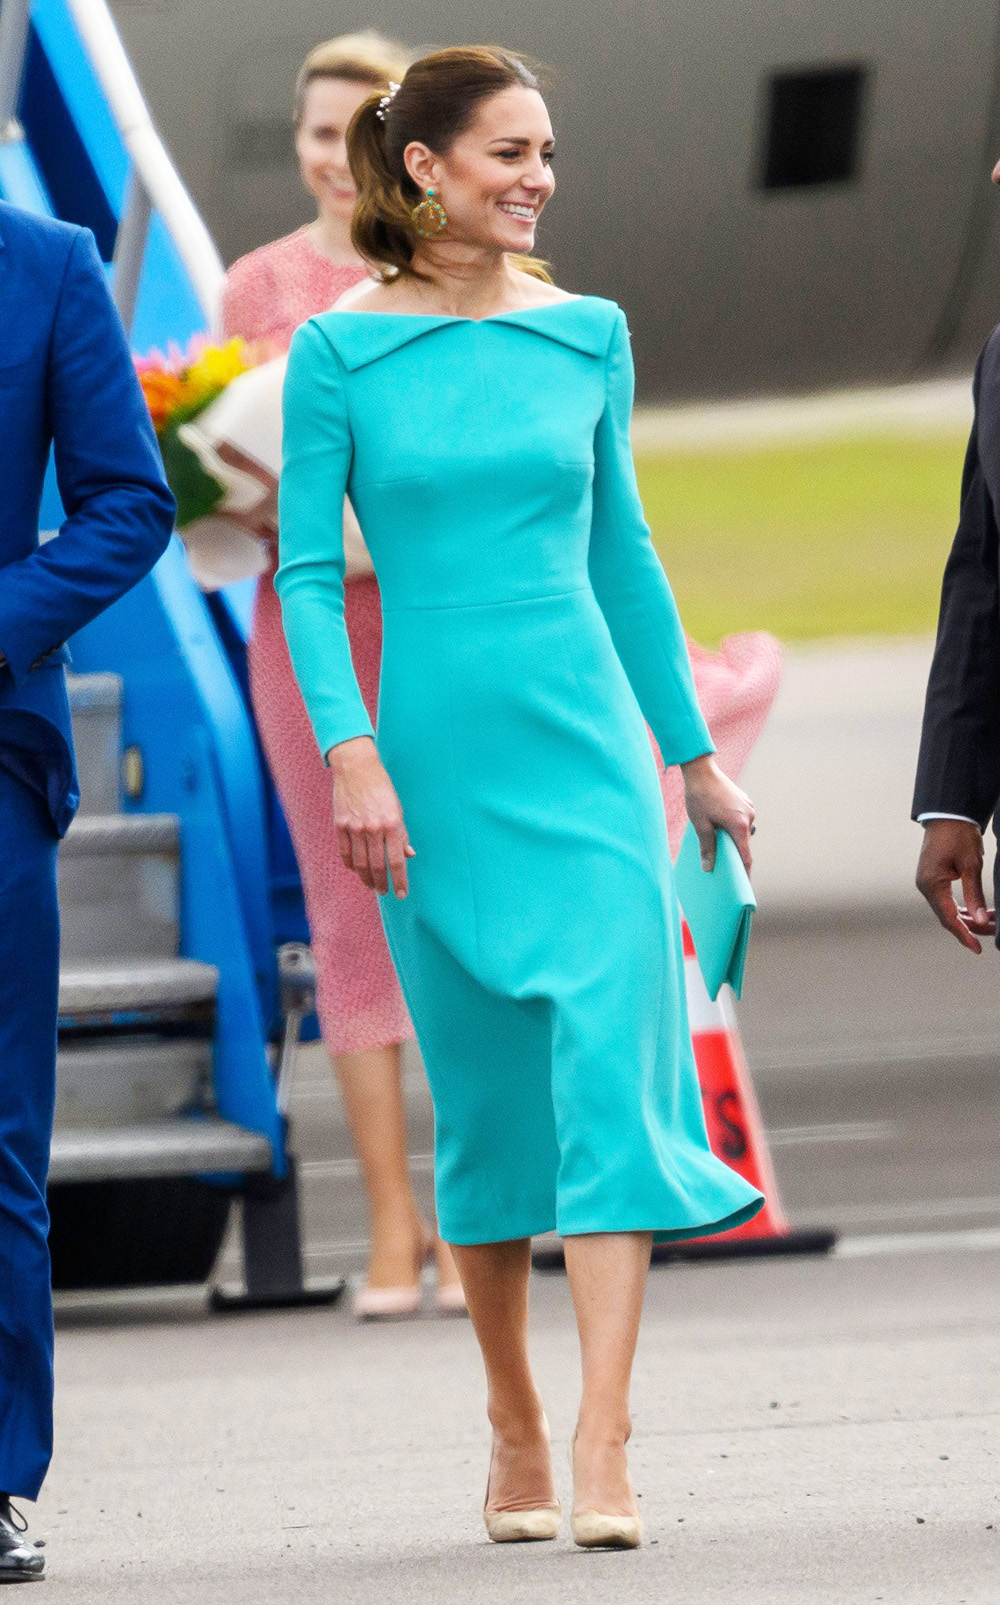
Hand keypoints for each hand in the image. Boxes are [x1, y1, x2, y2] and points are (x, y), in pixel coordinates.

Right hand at [326, 736, 414, 897]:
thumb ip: (402, 834)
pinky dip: (351, 865)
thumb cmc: (382, 788)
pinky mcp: (340, 825)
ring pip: (360, 863)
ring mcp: (354, 827)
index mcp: (392, 824)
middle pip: (377, 866)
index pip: (396, 861)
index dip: (400, 881)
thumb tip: (409, 855)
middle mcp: (373, 828)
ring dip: (366, 878)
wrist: (356, 768)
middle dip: (382, 884)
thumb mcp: (398, 809)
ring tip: (372, 886)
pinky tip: (356, 870)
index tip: (402, 894)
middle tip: (384, 892)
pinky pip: (345, 853)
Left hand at [681, 753, 754, 873]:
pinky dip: (732, 826)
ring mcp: (748, 808)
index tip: (744, 886)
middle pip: (743, 843)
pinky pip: (741, 820)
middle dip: (734, 854)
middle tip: (723, 865)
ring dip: (732, 837)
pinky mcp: (745, 801)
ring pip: (741, 831)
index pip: (745, 856)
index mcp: (739, 825)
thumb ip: (707, 847)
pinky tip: (718, 824)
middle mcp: (749, 817)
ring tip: (716, 841)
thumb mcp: (700, 825)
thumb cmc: (698, 797)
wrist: (701, 770)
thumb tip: (708, 868)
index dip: (745, 873)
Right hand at [916, 818, 994, 952]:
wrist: (948, 814)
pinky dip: (961, 908)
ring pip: (947, 910)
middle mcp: (925, 886)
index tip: (977, 948)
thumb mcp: (971, 865)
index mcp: (932, 884)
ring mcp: (927, 882)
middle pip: (947, 917)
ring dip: (966, 919)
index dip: (964, 935)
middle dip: (968, 929)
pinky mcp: (932, 878)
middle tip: (989, 937)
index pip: (949, 918)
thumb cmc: (959, 835)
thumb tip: (981, 920)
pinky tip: (976, 913)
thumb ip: (975, 894)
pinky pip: (946, 900)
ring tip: (988, 925)